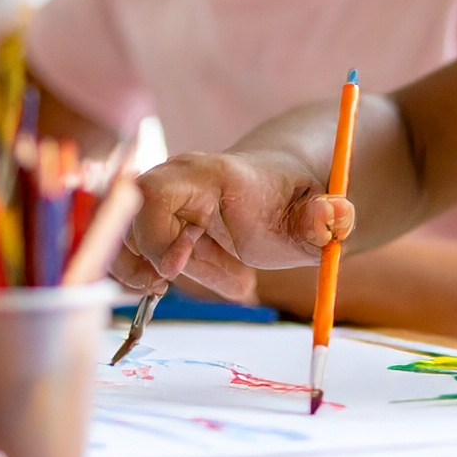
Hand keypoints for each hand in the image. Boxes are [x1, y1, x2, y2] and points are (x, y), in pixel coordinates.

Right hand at [120, 150, 352, 304]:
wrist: (274, 194)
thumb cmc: (289, 205)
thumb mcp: (313, 216)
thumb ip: (323, 220)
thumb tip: (334, 217)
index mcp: (208, 173)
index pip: (154, 196)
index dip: (153, 237)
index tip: (174, 272)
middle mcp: (170, 179)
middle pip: (130, 226)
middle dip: (162, 266)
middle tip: (221, 283)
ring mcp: (151, 199)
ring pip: (126, 246)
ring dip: (164, 274)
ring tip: (226, 275)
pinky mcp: (141, 221)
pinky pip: (122, 255)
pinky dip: (153, 277)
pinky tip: (204, 274)